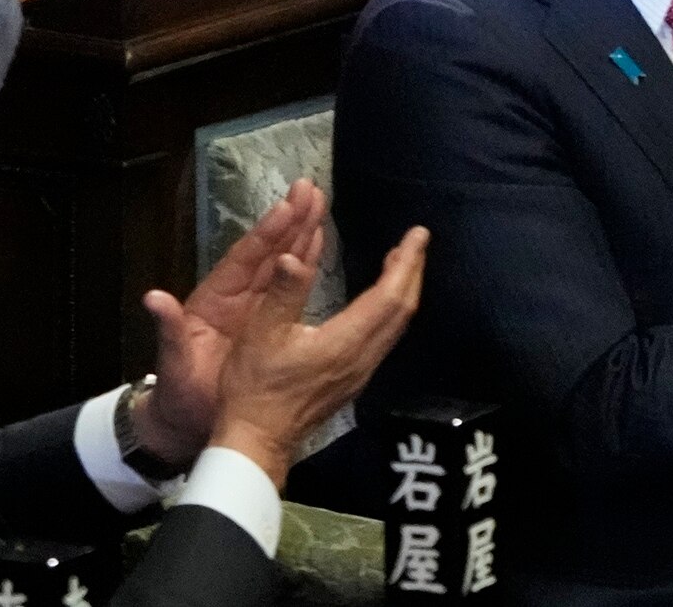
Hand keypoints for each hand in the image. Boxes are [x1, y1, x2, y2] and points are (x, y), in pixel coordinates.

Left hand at [130, 179, 328, 466]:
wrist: (186, 427)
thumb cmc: (177, 396)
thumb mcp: (172, 365)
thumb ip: (168, 331)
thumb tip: (153, 298)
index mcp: (213, 302)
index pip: (243, 260)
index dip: (265, 234)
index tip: (286, 206)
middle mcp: (235, 298)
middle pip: (267, 254)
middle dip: (289, 222)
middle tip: (311, 189)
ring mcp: (253, 310)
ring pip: (281, 265)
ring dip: (300, 235)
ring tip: (319, 203)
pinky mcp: (268, 326)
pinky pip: (290, 290)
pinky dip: (305, 265)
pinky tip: (318, 244)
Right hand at [206, 224, 425, 481]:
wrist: (258, 439)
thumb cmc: (255, 387)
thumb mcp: (260, 332)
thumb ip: (282, 292)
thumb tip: (293, 256)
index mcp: (344, 342)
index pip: (389, 298)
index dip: (405, 263)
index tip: (417, 234)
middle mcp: (362, 358)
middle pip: (401, 311)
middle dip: (411, 272)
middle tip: (415, 241)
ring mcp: (360, 373)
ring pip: (396, 326)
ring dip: (402, 291)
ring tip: (401, 263)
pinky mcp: (353, 381)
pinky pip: (385, 337)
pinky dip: (390, 310)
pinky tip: (378, 301)